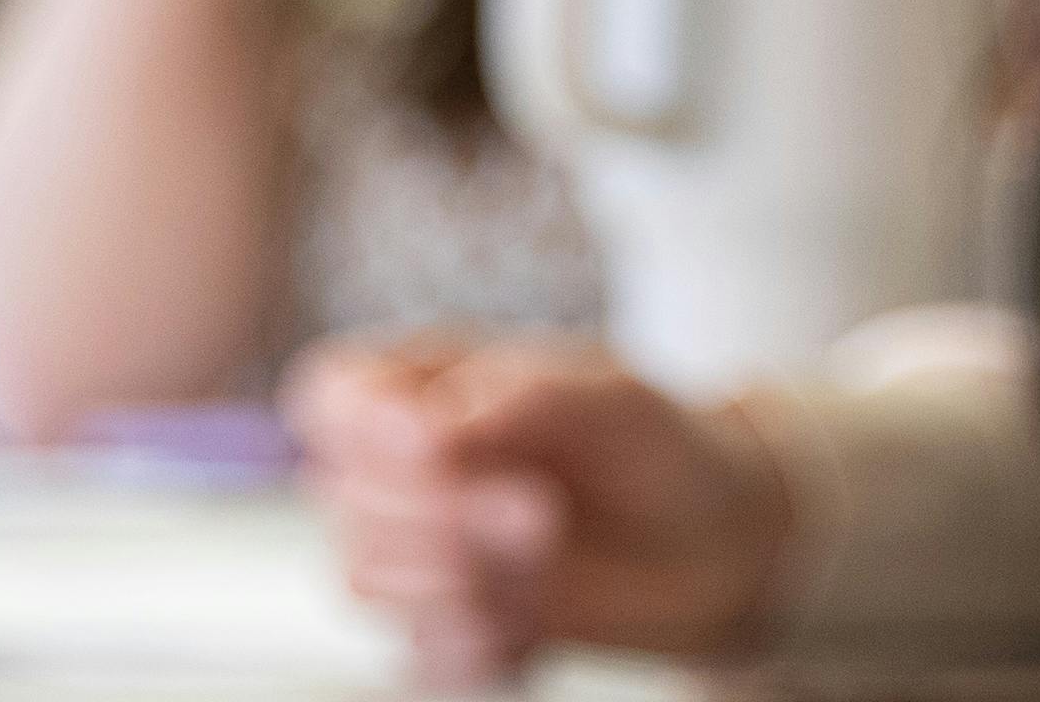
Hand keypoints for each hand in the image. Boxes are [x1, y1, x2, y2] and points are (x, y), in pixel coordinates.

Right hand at [288, 333, 796, 683]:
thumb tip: (434, 426)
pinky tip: (535, 625)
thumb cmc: (650, 441)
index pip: (329, 396)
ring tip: (548, 554)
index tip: (433, 445)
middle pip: (345, 498)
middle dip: (440, 514)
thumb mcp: (611, 394)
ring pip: (364, 579)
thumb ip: (523, 392)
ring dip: (461, 578)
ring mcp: (413, 554)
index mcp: (423, 382)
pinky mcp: (445, 630)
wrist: (710, 538)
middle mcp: (399, 469)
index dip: (358, 426)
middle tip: (541, 510)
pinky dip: (477, 646)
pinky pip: (416, 657)